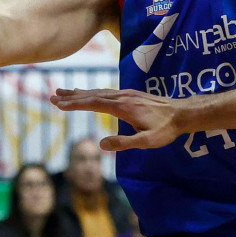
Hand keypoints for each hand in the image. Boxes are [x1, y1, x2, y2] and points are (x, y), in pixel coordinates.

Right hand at [51, 88, 181, 150]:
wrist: (183, 113)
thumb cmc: (166, 130)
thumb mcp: (146, 141)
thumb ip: (124, 143)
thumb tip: (101, 145)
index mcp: (123, 106)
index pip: (94, 103)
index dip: (75, 104)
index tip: (58, 104)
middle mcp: (123, 96)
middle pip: (93, 94)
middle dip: (72, 96)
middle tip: (53, 96)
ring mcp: (127, 94)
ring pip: (99, 92)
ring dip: (80, 93)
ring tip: (64, 93)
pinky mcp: (131, 95)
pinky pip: (107, 92)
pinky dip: (93, 92)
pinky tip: (89, 94)